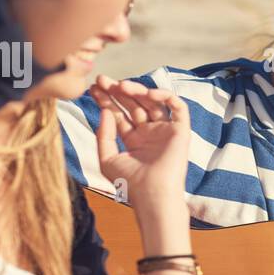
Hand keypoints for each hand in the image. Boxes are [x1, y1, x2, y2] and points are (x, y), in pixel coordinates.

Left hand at [93, 75, 189, 210]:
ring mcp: (165, 131)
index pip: (118, 114)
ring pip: (153, 102)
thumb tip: (103, 110)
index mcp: (133, 140)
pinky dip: (166, 96)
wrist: (152, 194)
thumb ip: (104, 134)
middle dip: (118, 91)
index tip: (93, 88)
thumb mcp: (107, 158)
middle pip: (133, 104)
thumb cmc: (129, 182)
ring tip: (122, 86)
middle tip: (103, 79)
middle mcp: (149, 133)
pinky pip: (178, 107)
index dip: (106, 100)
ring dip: (137, 90)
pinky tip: (149, 93)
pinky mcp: (181, 131)